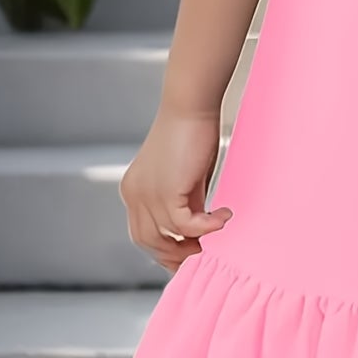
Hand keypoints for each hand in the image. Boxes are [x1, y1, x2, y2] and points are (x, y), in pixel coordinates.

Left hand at [119, 107, 231, 272]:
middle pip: (147, 242)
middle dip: (175, 253)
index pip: (142, 233)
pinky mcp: (165, 191)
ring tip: (220, 231)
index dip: (164, 249)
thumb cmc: (192, 132)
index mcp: (133, 190)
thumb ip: (186, 202)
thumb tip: (198, 229)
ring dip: (194, 242)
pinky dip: (206, 227)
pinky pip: (184, 225)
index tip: (190, 252)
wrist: (191, 104)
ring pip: (165, 238)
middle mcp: (132, 194)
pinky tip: (225, 216)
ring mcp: (145, 194)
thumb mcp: (185, 177)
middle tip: (205, 253)